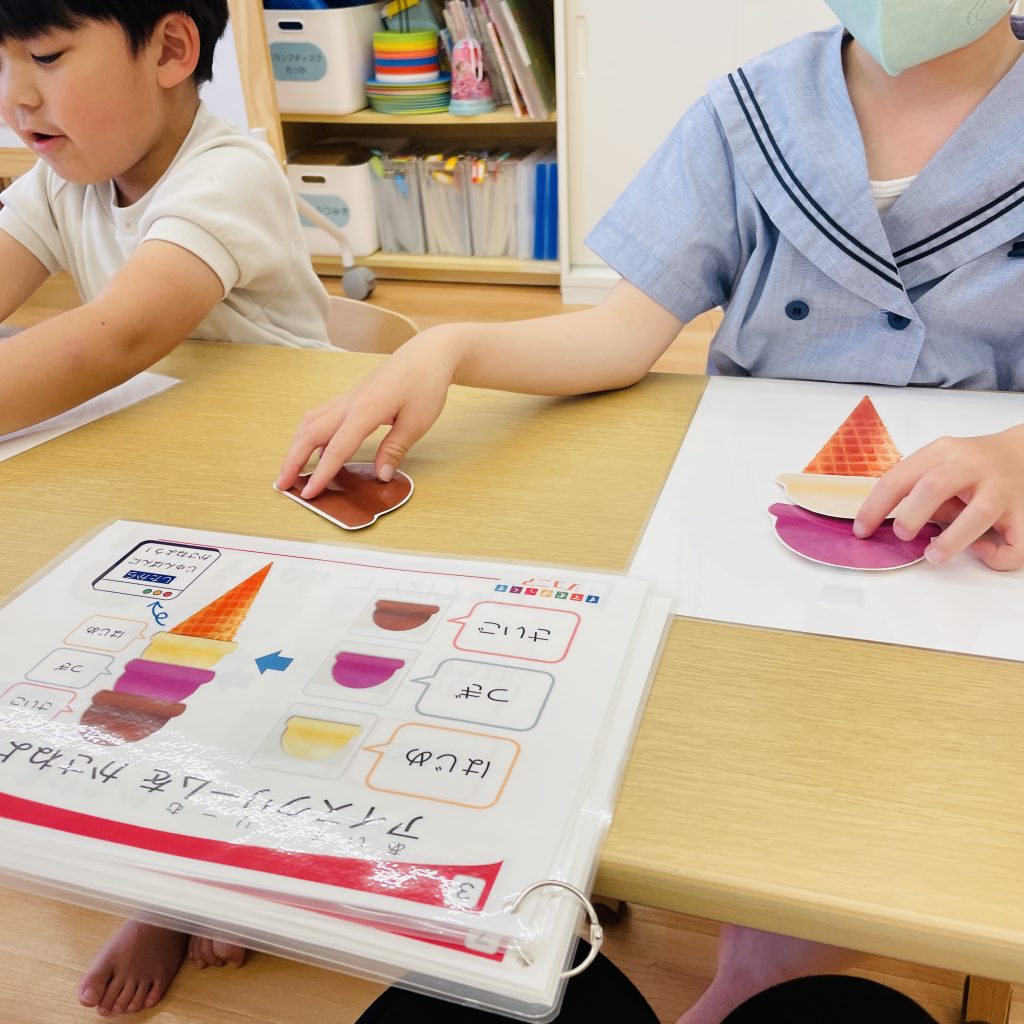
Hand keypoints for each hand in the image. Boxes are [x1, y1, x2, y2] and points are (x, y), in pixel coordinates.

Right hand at [276, 329, 460, 498]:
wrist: (427, 354)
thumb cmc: (425, 383)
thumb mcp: (417, 422)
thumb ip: (395, 449)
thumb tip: (381, 475)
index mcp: (365, 411)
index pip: (336, 449)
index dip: (321, 474)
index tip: (309, 494)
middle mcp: (349, 403)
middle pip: (310, 433)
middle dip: (293, 460)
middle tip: (283, 485)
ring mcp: (347, 398)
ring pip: (310, 423)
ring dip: (296, 446)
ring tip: (292, 470)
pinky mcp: (350, 397)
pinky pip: (321, 416)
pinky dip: (310, 435)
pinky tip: (315, 450)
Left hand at [852, 424, 1023, 569]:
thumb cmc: (973, 464)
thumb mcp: (941, 462)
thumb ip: (917, 487)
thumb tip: (884, 522)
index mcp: (944, 453)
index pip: (900, 477)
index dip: (876, 506)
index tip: (862, 530)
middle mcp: (973, 468)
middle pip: (935, 486)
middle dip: (911, 514)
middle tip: (901, 534)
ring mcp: (1002, 490)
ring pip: (979, 513)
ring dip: (951, 540)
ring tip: (933, 555)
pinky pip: (1015, 543)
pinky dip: (996, 555)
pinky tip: (982, 551)